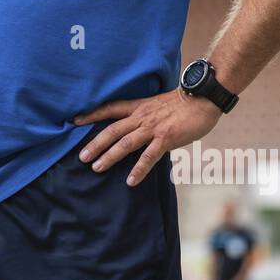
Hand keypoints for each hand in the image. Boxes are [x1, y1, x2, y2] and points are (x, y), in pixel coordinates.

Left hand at [74, 88, 221, 185]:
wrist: (204, 98)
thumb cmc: (184, 103)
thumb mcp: (158, 105)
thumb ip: (146, 116)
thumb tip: (137, 128)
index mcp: (139, 106)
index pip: (110, 108)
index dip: (91, 114)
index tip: (74, 121)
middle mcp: (142, 116)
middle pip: (112, 130)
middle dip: (95, 144)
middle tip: (81, 156)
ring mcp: (153, 128)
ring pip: (125, 143)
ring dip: (109, 156)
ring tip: (96, 168)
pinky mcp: (166, 138)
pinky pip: (149, 156)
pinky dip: (139, 170)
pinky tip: (130, 181)